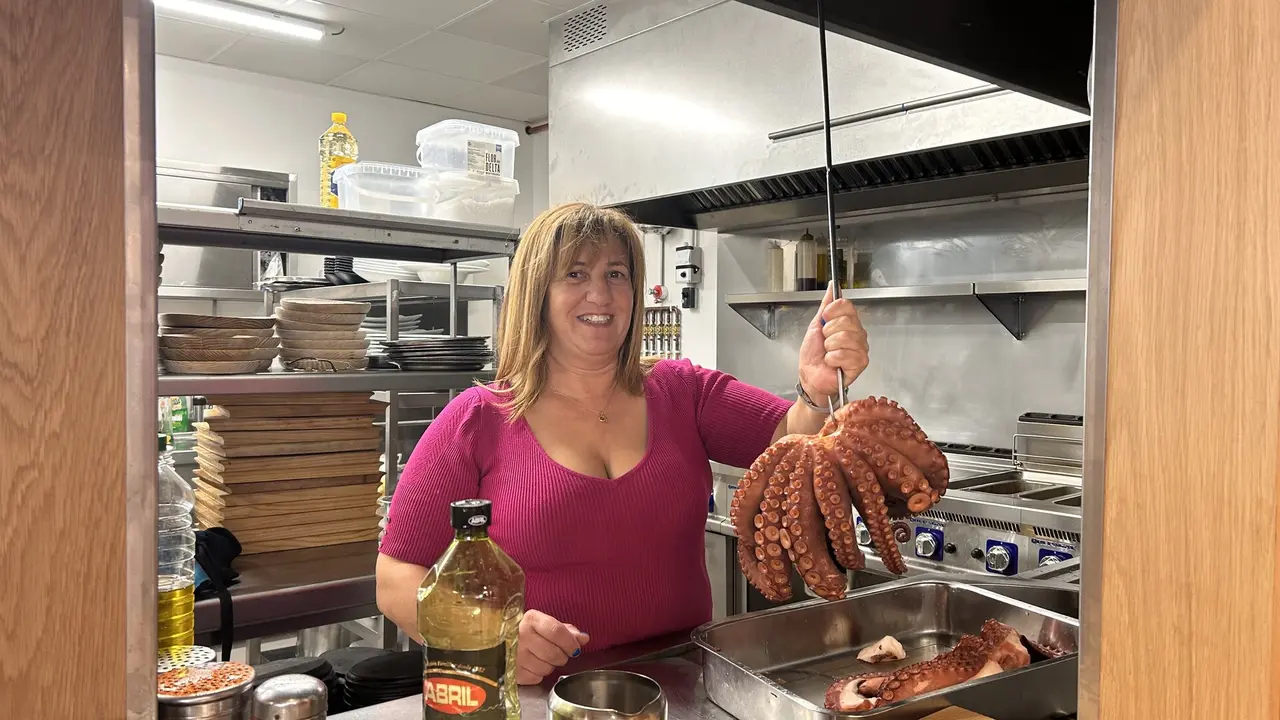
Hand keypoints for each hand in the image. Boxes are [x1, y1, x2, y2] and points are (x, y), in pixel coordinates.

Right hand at [516, 609, 589, 684]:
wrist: (503, 642)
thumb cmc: (531, 632)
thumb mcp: (548, 625)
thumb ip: (567, 631)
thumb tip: (584, 638)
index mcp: (531, 619)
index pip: (557, 631)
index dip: (570, 643)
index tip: (575, 649)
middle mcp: (520, 635)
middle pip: (553, 653)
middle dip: (562, 656)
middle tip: (559, 654)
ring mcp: (514, 654)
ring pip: (545, 668)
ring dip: (550, 666)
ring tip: (543, 658)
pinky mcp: (512, 670)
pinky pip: (535, 678)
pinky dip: (538, 674)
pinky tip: (534, 665)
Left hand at [798, 281, 868, 404]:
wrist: (810, 376)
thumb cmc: (813, 354)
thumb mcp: (816, 324)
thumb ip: (826, 305)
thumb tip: (832, 286)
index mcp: (849, 323)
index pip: (846, 305)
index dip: (831, 313)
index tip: (824, 321)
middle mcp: (858, 334)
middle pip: (846, 321)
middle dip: (828, 332)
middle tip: (825, 342)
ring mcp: (861, 348)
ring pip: (845, 337)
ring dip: (829, 346)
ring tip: (828, 353)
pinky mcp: (860, 363)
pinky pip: (844, 353)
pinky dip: (832, 358)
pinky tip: (832, 362)